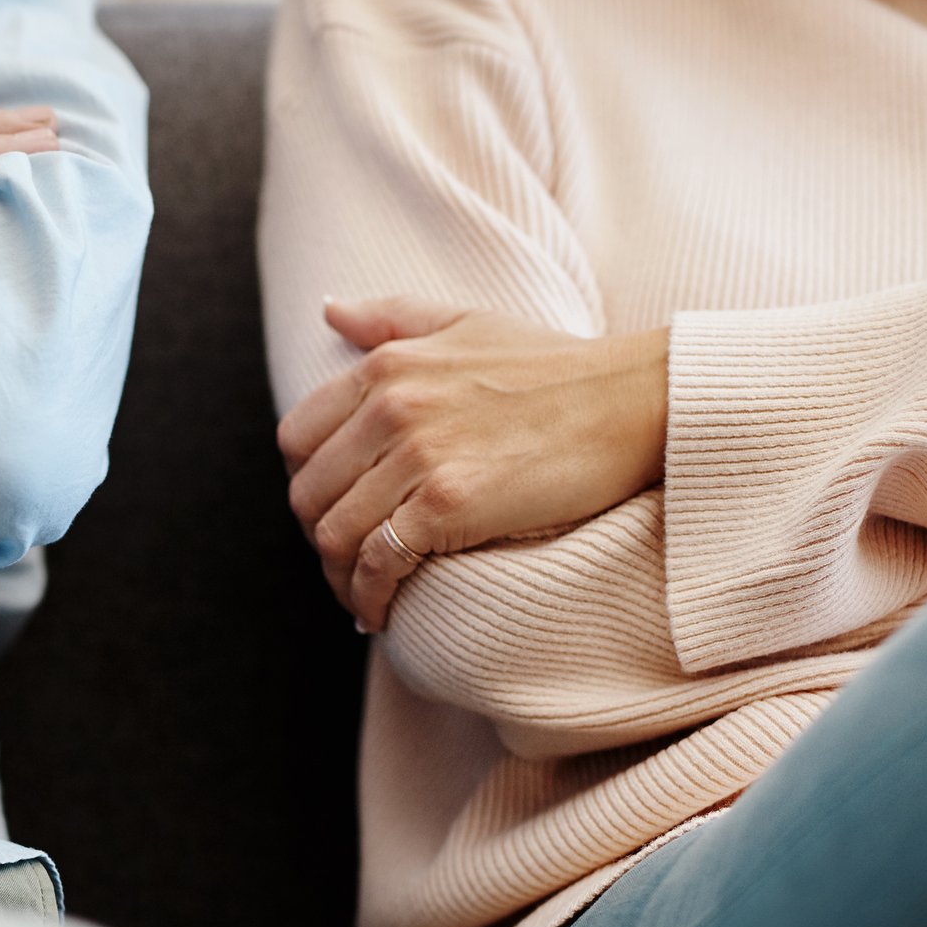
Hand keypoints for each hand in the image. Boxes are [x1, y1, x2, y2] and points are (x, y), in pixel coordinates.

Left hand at [278, 297, 668, 631]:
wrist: (630, 401)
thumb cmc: (556, 366)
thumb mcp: (468, 322)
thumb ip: (392, 320)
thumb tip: (330, 313)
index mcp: (386, 367)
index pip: (296, 438)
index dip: (308, 484)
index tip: (334, 512)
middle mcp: (390, 407)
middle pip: (309, 496)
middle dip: (320, 540)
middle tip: (349, 565)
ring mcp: (418, 456)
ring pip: (336, 536)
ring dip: (341, 578)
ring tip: (363, 597)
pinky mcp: (449, 503)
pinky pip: (380, 563)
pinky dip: (371, 596)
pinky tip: (383, 612)